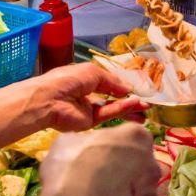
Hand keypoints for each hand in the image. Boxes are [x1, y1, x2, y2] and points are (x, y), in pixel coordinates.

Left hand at [28, 63, 147, 131]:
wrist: (50, 99)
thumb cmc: (68, 79)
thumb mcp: (93, 72)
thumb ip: (112, 81)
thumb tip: (128, 88)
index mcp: (83, 80)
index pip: (105, 83)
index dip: (119, 86)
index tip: (135, 88)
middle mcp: (86, 95)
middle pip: (111, 99)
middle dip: (128, 100)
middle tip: (146, 103)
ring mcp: (87, 110)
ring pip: (112, 109)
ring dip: (129, 107)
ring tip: (145, 108)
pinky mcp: (89, 123)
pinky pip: (107, 114)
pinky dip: (121, 109)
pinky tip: (134, 105)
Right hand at [38, 123, 159, 195]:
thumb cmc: (69, 171)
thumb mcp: (65, 143)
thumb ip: (83, 142)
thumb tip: (82, 148)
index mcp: (136, 137)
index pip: (129, 135)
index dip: (111, 145)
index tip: (96, 154)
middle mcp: (152, 165)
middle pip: (139, 164)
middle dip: (122, 170)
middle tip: (97, 179)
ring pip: (138, 192)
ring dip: (123, 195)